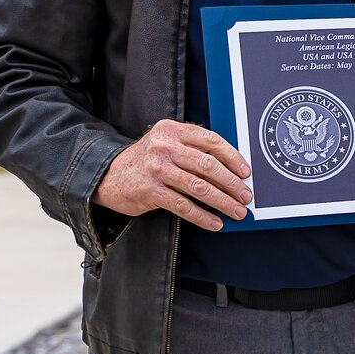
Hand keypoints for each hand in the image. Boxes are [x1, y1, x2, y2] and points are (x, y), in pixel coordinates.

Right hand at [94, 119, 253, 230]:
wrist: (108, 176)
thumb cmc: (146, 161)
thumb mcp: (165, 144)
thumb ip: (191, 148)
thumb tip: (230, 168)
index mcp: (172, 130)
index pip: (211, 141)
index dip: (233, 158)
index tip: (246, 173)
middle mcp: (164, 147)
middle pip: (208, 165)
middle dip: (232, 183)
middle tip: (245, 196)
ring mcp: (157, 169)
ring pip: (199, 187)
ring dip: (223, 201)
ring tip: (236, 211)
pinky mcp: (150, 191)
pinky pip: (183, 205)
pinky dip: (203, 216)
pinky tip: (215, 223)